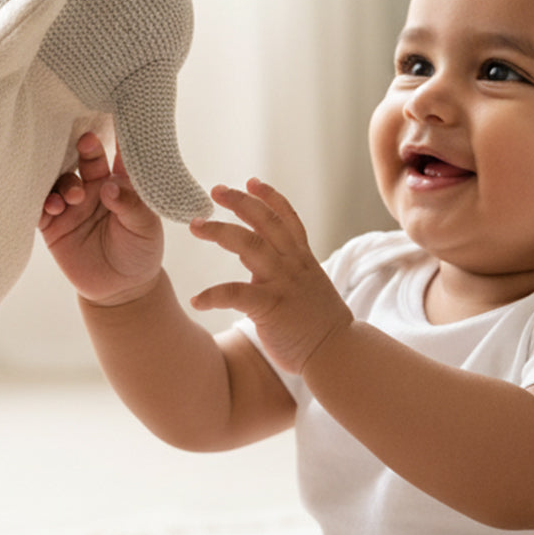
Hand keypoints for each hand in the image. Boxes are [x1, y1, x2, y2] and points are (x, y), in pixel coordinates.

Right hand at [39, 119, 164, 306]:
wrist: (121, 289)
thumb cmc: (140, 252)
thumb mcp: (145, 228)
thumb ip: (131, 205)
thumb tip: (109, 187)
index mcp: (121, 182)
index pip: (119, 152)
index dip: (118, 134)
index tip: (115, 112)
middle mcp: (94, 186)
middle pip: (85, 158)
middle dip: (85, 150)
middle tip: (87, 144)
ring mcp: (72, 203)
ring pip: (61, 179)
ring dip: (65, 182)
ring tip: (75, 196)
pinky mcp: (53, 224)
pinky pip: (41, 206)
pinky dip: (44, 202)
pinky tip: (54, 207)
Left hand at [189, 179, 351, 374]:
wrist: (337, 352)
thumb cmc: (319, 325)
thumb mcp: (307, 286)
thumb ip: (283, 270)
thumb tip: (254, 263)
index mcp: (301, 259)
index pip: (286, 218)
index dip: (269, 197)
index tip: (250, 182)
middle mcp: (292, 264)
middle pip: (265, 222)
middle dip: (240, 202)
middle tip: (215, 191)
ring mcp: (282, 283)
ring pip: (249, 246)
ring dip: (220, 231)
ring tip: (196, 225)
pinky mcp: (270, 307)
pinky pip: (235, 294)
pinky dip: (212, 296)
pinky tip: (196, 301)